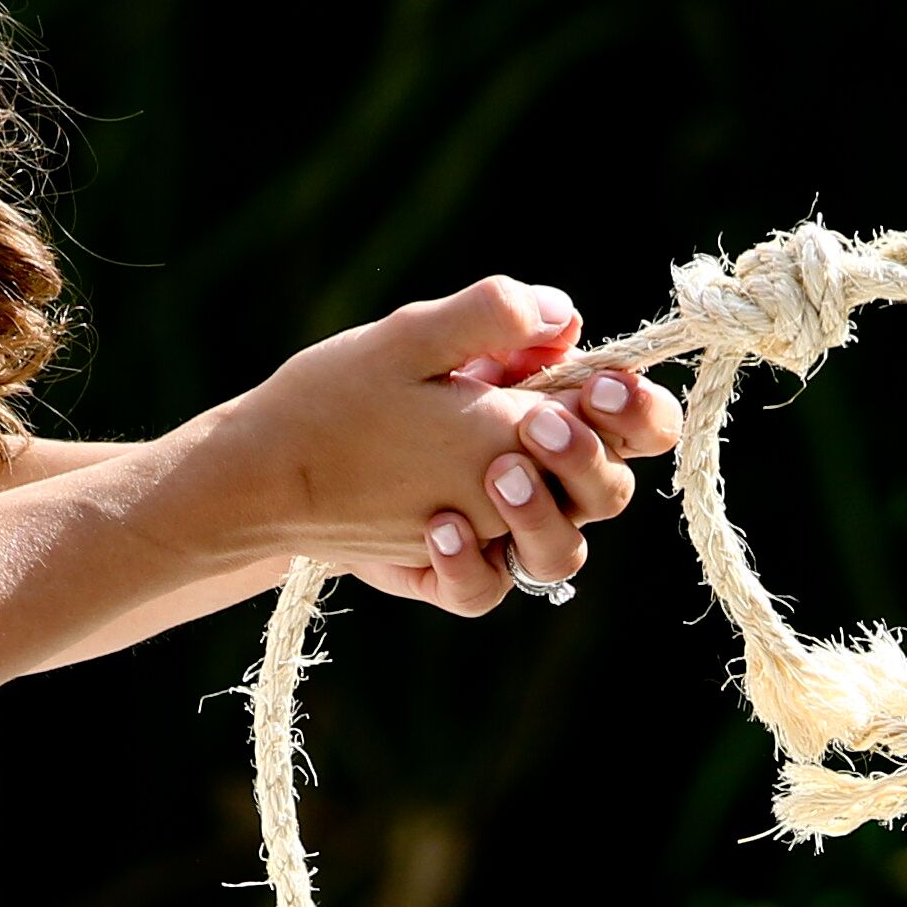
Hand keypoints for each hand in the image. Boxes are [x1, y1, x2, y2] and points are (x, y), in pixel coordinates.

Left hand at [213, 275, 680, 616]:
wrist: (269, 460)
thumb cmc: (350, 391)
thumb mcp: (412, 339)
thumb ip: (488, 318)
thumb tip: (563, 315)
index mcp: (547, 416)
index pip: (634, 425)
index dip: (638, 411)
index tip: (600, 385)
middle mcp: (536, 483)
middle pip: (609, 492)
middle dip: (585, 457)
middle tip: (535, 421)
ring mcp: (496, 536)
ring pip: (560, 554)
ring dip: (539, 516)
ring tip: (495, 476)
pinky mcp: (450, 575)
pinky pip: (484, 590)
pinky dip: (468, 565)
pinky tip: (436, 526)